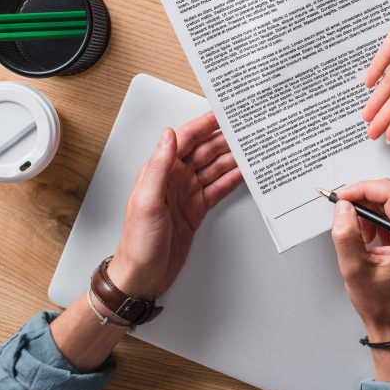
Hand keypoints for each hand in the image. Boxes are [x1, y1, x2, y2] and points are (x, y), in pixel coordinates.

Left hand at [109, 112, 242, 299]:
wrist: (142, 276)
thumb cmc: (138, 242)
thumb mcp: (147, 201)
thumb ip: (159, 166)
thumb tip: (168, 135)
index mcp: (160, 171)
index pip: (186, 139)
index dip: (204, 124)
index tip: (222, 113)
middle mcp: (174, 178)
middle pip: (204, 151)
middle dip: (225, 139)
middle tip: (246, 129)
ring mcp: (187, 193)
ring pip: (214, 168)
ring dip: (233, 158)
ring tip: (251, 148)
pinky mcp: (196, 209)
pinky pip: (218, 188)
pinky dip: (232, 180)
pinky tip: (244, 173)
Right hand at [331, 179, 389, 386]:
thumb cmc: (382, 303)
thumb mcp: (355, 269)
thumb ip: (346, 235)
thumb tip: (343, 208)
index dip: (364, 190)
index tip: (344, 198)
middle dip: (364, 200)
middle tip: (345, 215)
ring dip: (369, 211)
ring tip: (359, 236)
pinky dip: (375, 219)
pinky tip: (367, 238)